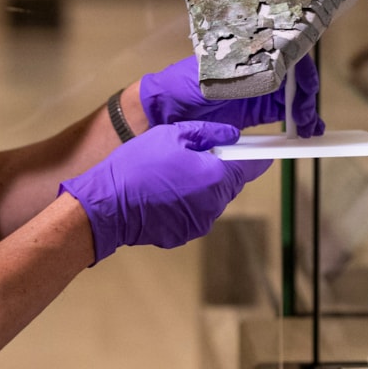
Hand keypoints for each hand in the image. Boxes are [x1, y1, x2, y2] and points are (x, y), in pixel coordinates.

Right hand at [59, 121, 270, 261]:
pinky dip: (185, 202)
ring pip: (211, 197)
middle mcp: (214, 204)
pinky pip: (194, 212)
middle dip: (219, 166)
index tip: (260, 146)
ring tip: (171, 172)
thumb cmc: (139, 165)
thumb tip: (232, 135)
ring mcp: (199, 223)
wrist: (107, 206)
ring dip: (201, 185)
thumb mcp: (174, 135)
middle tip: (193, 152)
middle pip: (230, 181)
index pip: (253, 166)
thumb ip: (209, 134)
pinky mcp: (182, 234)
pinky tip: (163, 191)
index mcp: (216, 177)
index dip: (257, 154)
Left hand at [140, 54, 323, 136]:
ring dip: (306, 112)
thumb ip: (243, 74)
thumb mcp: (214, 77)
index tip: (307, 90)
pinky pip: (283, 115)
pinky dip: (297, 123)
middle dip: (306, 97)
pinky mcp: (255, 112)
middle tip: (309, 120)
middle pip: (294, 78)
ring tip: (312, 131)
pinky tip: (306, 133)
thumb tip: (274, 73)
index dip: (302, 72)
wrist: (165, 111)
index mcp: (249, 53)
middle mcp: (258, 69)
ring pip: (292, 98)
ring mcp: (258, 91)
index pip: (286, 55)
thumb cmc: (184, 84)